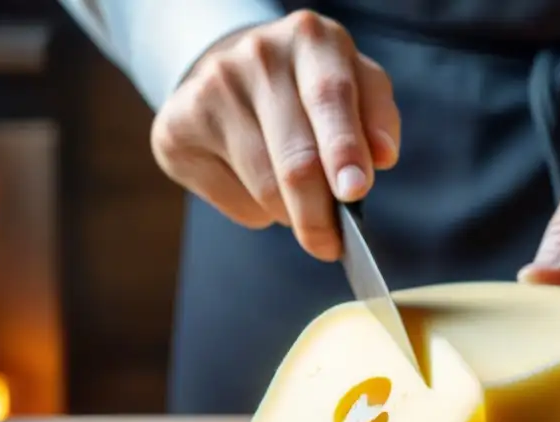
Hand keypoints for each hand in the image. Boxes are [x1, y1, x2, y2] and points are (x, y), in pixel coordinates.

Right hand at [150, 10, 400, 260]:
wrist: (232, 72)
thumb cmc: (309, 90)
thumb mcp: (356, 86)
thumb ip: (378, 117)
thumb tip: (383, 157)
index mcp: (310, 39)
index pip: (329, 98)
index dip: (344, 149)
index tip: (355, 192)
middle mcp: (256, 56)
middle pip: (296, 159)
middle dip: (320, 214)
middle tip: (332, 243)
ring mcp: (209, 90)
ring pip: (265, 188)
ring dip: (290, 214)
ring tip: (298, 205)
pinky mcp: (175, 128)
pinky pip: (234, 201)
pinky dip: (257, 213)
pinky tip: (258, 187)